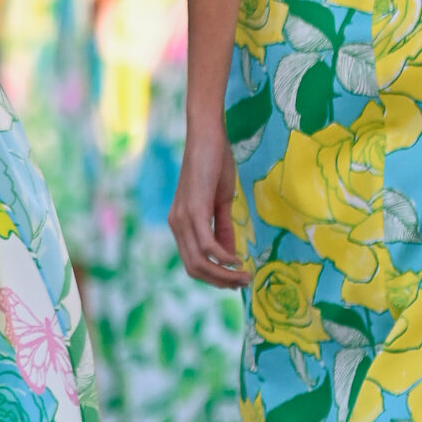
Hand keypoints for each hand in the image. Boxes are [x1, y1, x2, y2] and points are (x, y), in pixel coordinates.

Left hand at [170, 118, 250, 286]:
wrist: (207, 137)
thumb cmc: (214, 164)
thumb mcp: (220, 202)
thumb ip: (223, 228)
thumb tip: (230, 255)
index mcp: (180, 224)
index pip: (192, 262)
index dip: (213, 277)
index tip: (236, 282)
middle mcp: (176, 225)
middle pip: (194, 268)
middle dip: (220, 281)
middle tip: (244, 284)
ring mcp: (182, 218)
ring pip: (200, 261)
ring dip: (224, 274)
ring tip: (245, 276)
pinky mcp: (194, 210)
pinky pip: (207, 245)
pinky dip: (223, 257)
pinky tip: (238, 259)